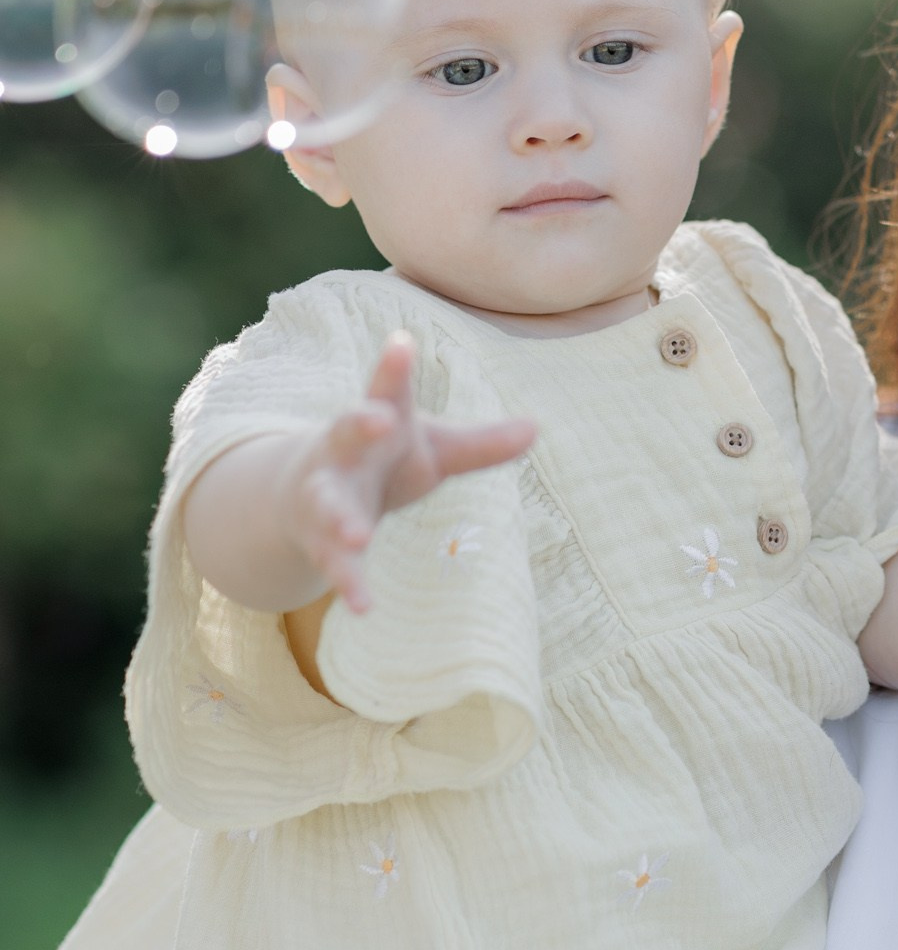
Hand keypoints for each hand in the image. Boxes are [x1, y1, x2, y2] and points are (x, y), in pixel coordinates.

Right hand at [281, 334, 535, 610]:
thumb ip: (480, 444)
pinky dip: (347, 583)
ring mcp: (325, 494)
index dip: (394, 367)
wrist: (308, 497)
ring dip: (341, 519)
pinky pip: (332, 562)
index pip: (387, 388)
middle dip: (359, 424)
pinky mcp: (319, 539)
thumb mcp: (434, 448)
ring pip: (328, 504)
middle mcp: (343, 451)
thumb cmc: (385, 460)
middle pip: (346, 431)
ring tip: (357, 536)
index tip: (403, 342)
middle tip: (377, 419)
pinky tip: (364, 607)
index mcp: (377, 418)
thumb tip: (537, 427)